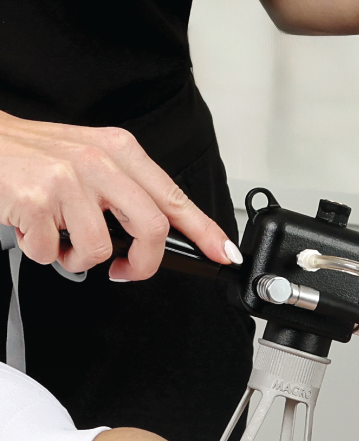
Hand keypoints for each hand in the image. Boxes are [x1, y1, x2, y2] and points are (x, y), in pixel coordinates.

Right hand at [0, 110, 240, 279]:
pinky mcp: (35, 201)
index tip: (223, 252)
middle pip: (153, 227)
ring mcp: (68, 180)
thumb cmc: (34, 156)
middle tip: (127, 270)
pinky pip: (53, 252)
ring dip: (80, 259)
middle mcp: (99, 162)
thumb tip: (161, 233)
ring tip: (63, 240)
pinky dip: (43, 253)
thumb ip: (126, 190)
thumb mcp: (90, 158)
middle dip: (145, 263)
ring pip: (101, 248)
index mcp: (120, 151)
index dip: (204, 230)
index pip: (174, 197)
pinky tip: (35, 230)